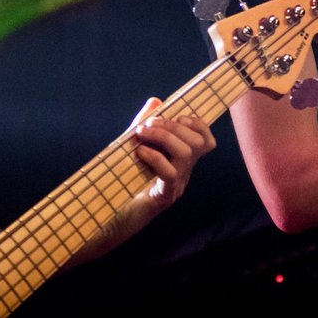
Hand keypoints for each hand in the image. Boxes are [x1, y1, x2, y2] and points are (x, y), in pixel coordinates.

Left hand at [128, 97, 215, 211]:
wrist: (112, 215)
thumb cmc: (125, 179)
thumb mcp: (135, 144)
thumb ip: (146, 123)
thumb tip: (156, 101)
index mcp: (182, 161)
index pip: (206, 140)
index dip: (196, 123)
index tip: (174, 115)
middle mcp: (184, 173)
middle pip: (197, 143)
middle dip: (173, 125)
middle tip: (150, 123)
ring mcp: (176, 186)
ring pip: (186, 153)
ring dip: (163, 135)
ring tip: (142, 133)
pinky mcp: (164, 196)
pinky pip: (170, 172)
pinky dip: (155, 156)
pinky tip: (139, 152)